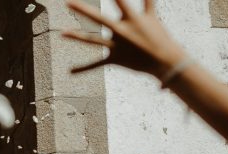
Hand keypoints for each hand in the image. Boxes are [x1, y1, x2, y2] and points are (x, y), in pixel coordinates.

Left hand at [63, 0, 185, 78]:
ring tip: (62, 33)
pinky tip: (70, 72)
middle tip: (67, 2)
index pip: (119, 0)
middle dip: (83, 9)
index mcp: (132, 18)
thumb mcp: (152, 17)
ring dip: (77, 36)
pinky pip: (97, 64)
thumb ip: (147, 2)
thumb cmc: (158, 36)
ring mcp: (117, 45)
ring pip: (93, 41)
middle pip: (98, 18)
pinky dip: (84, 68)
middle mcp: (122, 31)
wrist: (165, 61)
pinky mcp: (115, 59)